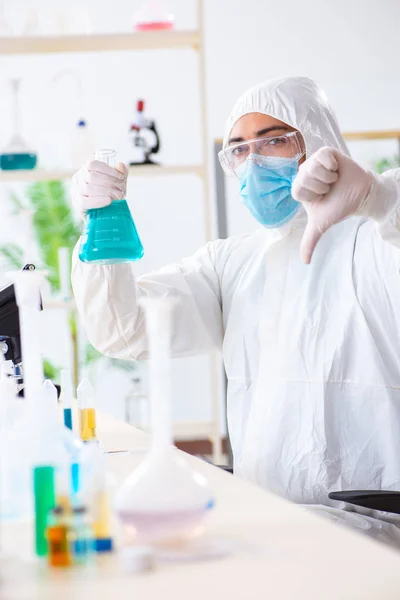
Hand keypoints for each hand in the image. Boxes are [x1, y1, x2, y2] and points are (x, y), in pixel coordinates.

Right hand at [72, 160, 127, 219]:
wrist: (105, 214)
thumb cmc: (110, 194)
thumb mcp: (117, 182)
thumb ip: (120, 173)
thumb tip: (121, 166)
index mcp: (86, 170)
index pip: (92, 165)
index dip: (108, 170)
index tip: (121, 177)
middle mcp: (78, 179)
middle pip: (91, 177)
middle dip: (110, 183)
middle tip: (121, 190)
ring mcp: (75, 192)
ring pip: (88, 188)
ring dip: (106, 192)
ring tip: (118, 196)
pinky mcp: (77, 205)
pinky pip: (84, 202)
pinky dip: (98, 201)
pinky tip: (109, 201)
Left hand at [292, 147, 373, 263]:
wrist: (359, 195)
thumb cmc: (338, 207)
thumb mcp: (321, 225)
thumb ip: (310, 241)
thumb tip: (305, 262)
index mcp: (299, 189)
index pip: (297, 190)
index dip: (313, 195)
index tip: (322, 198)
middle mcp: (303, 174)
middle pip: (304, 177)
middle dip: (321, 186)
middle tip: (329, 188)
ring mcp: (314, 162)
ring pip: (314, 167)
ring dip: (328, 177)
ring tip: (334, 180)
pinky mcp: (326, 152)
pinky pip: (323, 156)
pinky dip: (333, 165)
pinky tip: (337, 170)